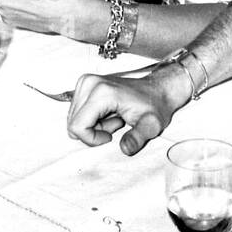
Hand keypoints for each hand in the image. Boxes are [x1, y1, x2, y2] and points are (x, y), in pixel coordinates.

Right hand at [67, 67, 188, 154]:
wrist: (157, 89)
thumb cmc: (154, 106)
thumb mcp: (150, 126)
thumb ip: (138, 138)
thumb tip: (126, 149)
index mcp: (101, 92)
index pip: (77, 126)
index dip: (91, 139)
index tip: (111, 136)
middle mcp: (89, 83)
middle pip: (74, 123)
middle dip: (93, 132)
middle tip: (116, 125)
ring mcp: (85, 82)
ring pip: (75, 118)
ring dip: (93, 126)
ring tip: (115, 118)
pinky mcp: (84, 84)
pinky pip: (78, 112)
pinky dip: (92, 119)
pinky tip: (110, 113)